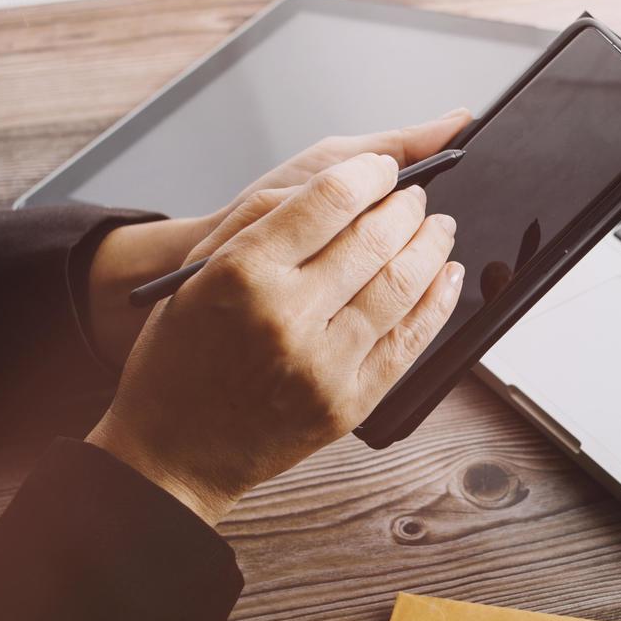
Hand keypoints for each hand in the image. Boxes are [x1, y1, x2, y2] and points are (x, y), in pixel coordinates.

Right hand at [88, 150, 463, 524]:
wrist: (174, 452)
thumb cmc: (181, 356)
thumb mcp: (198, 272)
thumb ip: (262, 218)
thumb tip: (344, 182)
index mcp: (241, 272)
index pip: (328, 199)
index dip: (369, 173)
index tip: (383, 168)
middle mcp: (285, 316)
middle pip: (374, 238)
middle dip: (407, 207)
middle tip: (416, 197)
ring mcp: (322, 365)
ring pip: (402, 285)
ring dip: (431, 247)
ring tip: (437, 228)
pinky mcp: (348, 403)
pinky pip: (410, 341)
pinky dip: (438, 301)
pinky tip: (447, 276)